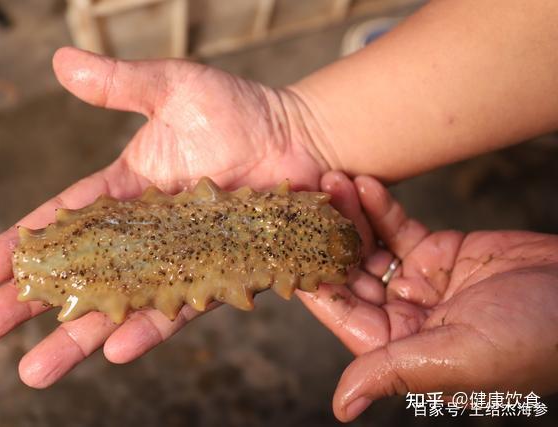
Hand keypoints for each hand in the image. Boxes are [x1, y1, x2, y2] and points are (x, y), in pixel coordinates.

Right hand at [0, 47, 327, 386]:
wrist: (301, 140)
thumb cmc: (240, 111)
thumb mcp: (173, 87)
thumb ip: (120, 85)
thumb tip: (60, 62)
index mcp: (127, 191)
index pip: (64, 221)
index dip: (23, 243)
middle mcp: (146, 233)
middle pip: (78, 273)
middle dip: (28, 302)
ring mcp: (179, 257)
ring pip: (119, 302)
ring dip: (77, 335)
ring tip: (33, 369)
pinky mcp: (217, 274)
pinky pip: (179, 305)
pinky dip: (149, 326)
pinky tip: (115, 348)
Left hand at [298, 171, 557, 421]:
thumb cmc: (533, 339)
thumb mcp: (459, 358)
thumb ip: (394, 371)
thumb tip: (341, 408)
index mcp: (396, 347)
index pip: (339, 311)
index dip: (310, 278)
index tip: (282, 245)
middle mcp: (400, 315)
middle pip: (348, 272)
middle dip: (325, 236)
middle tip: (304, 199)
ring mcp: (417, 281)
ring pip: (368, 246)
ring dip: (348, 215)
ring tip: (329, 179)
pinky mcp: (438, 252)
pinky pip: (398, 227)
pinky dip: (379, 206)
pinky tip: (360, 182)